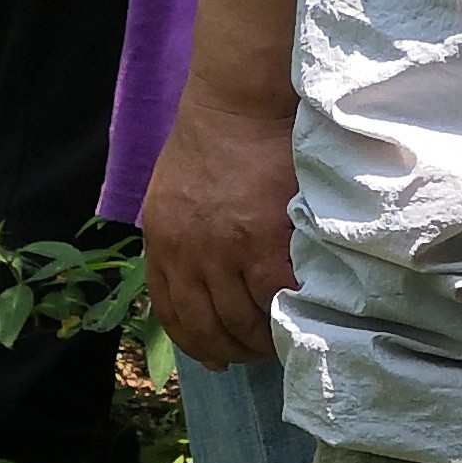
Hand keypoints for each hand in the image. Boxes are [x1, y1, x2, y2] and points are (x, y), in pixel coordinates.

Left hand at [140, 82, 294, 367]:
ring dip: (262, 339)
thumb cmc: (211, 141)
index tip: (217, 358)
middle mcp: (186, 254)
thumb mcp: (171, 195)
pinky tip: (300, 316)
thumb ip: (179, 238)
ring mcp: (223, 252)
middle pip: (206, 327)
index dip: (196, 344)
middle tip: (257, 353)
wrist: (238, 104)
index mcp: (161, 243)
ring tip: (282, 338)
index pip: (171, 313)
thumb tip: (198, 279)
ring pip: (242, 321)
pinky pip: (275, 300)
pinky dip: (286, 315)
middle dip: (232, 350)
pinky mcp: (262, 244)